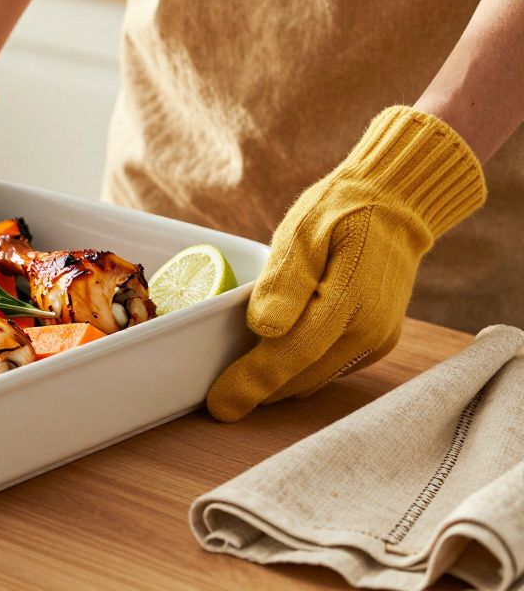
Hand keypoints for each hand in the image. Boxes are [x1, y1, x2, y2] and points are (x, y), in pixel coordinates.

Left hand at [206, 107, 486, 421]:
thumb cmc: (338, 212)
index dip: (251, 383)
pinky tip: (272, 361)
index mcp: (349, 302)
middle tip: (218, 398)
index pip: (290, 355)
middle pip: (300, 376)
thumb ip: (285, 281)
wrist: (394, 206)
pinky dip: (299, 370)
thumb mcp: (302, 232)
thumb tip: (264, 329)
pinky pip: (328, 367)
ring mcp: (376, 341)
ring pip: (314, 378)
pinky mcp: (376, 343)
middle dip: (257, 390)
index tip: (220, 407)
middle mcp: (368, 331)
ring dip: (277, 384)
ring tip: (236, 383)